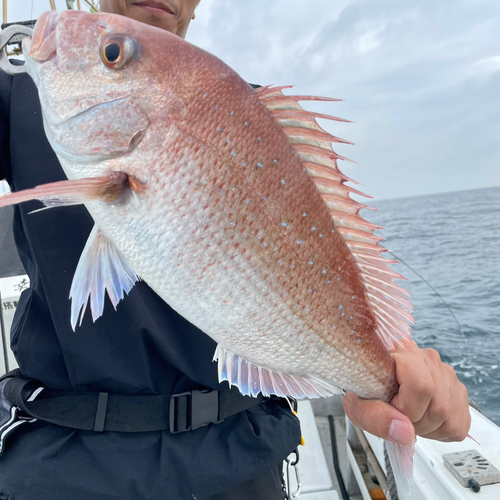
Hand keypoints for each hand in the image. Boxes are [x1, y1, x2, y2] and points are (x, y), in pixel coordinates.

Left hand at [343, 339, 470, 444]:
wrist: (374, 386)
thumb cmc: (365, 391)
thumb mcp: (357, 405)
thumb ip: (375, 416)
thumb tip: (405, 432)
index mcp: (404, 352)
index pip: (422, 386)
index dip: (407, 409)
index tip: (391, 408)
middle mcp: (430, 359)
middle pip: (438, 406)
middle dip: (416, 423)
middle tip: (397, 415)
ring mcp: (448, 374)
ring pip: (450, 416)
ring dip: (427, 428)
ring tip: (408, 415)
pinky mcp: (458, 391)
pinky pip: (460, 424)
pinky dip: (440, 431)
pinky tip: (422, 418)